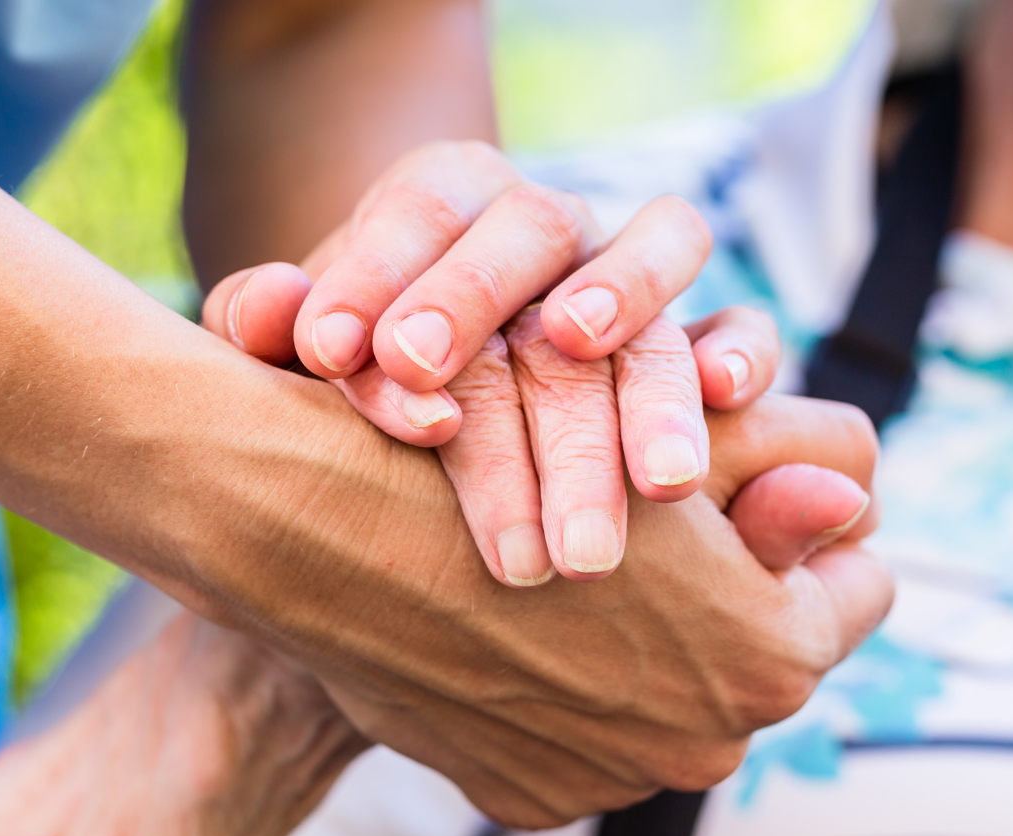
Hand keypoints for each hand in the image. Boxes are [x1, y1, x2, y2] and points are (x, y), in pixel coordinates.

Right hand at [167, 371, 891, 828]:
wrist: (340, 532)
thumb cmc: (514, 457)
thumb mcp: (665, 448)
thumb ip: (789, 480)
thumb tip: (857, 500)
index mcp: (771, 658)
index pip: (862, 587)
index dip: (819, 524)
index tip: (776, 490)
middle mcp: (706, 745)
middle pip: (762, 656)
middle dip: (732, 597)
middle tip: (674, 526)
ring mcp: (614, 784)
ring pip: (669, 703)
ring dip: (647, 650)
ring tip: (585, 569)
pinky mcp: (532, 800)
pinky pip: (584, 744)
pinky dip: (566, 697)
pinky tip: (518, 627)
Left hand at [199, 141, 780, 583]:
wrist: (444, 393)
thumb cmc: (367, 368)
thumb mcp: (308, 345)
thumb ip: (272, 325)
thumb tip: (272, 315)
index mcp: (451, 196)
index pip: (422, 206)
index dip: (381, 272)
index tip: (338, 357)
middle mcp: (549, 223)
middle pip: (529, 233)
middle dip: (479, 312)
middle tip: (434, 412)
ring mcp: (631, 273)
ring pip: (651, 277)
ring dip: (634, 370)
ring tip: (629, 462)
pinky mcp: (698, 336)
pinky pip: (740, 326)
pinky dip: (740, 353)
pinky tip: (722, 401)